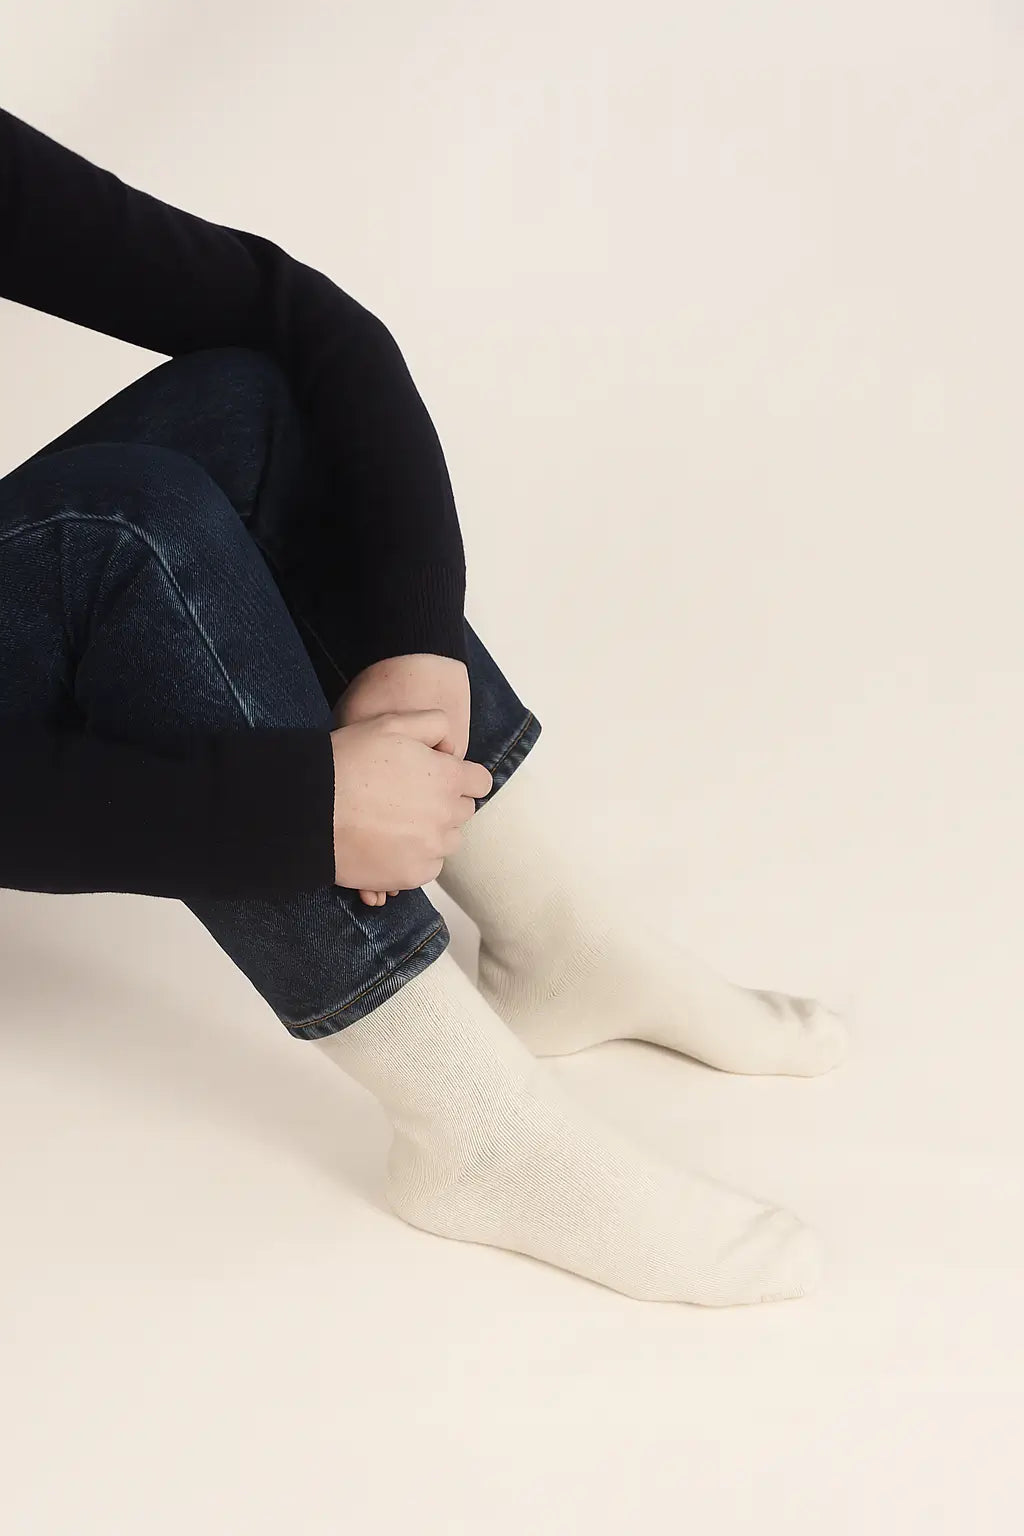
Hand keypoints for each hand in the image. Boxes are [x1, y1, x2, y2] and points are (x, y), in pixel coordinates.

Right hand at [333, 654, 472, 903]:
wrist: (308, 810)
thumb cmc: (347, 761)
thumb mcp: (391, 723)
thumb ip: (434, 724)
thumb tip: (452, 747)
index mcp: (448, 778)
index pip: (480, 782)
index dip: (462, 777)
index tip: (440, 777)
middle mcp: (446, 816)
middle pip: (463, 812)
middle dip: (445, 803)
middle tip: (408, 797)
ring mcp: (430, 849)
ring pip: (446, 841)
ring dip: (431, 832)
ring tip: (396, 822)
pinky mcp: (412, 875)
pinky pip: (428, 867)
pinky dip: (415, 858)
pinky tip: (388, 843)